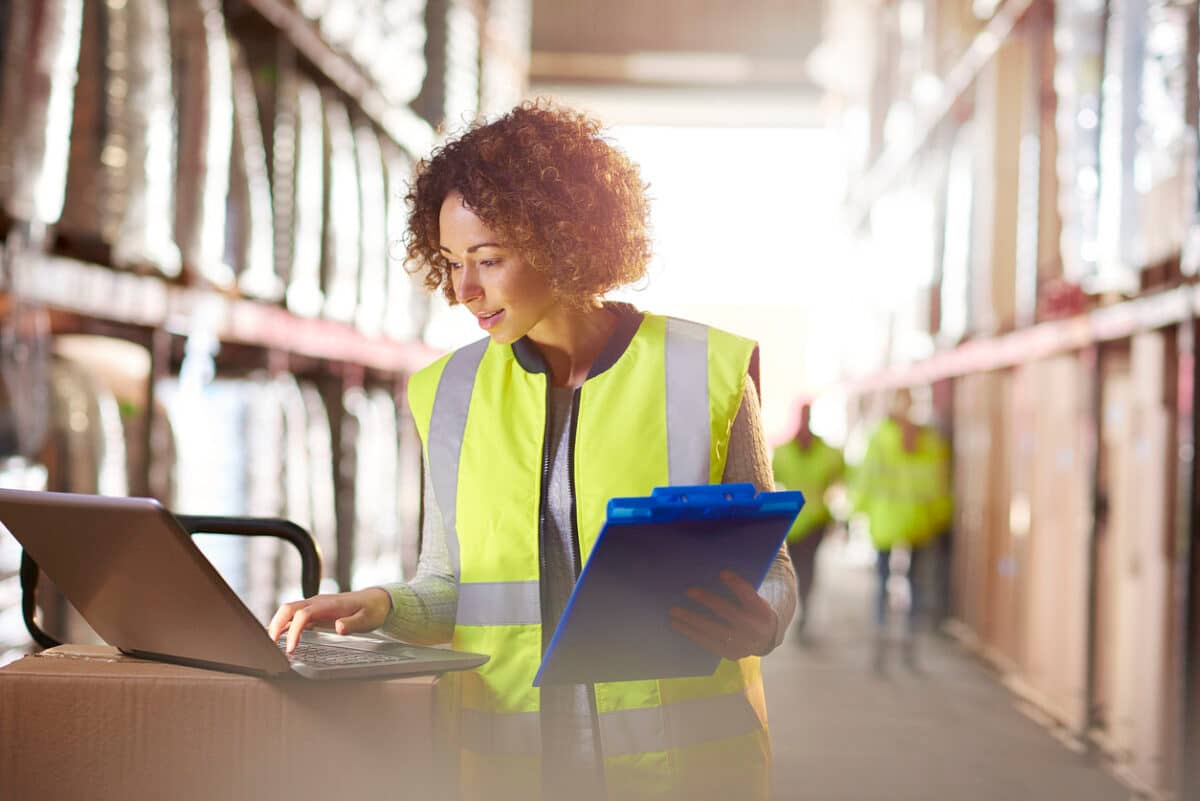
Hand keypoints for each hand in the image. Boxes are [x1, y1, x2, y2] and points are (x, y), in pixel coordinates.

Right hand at [267, 587, 391, 654]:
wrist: (376, 600)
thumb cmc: (371, 609)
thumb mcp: (367, 618)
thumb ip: (353, 623)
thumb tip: (338, 627)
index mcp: (328, 604)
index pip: (303, 614)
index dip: (294, 630)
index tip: (291, 648)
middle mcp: (318, 602)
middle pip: (289, 608)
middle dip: (277, 624)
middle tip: (271, 645)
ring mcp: (315, 606)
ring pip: (289, 611)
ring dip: (277, 624)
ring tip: (271, 644)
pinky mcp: (315, 612)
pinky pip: (294, 616)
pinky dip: (284, 625)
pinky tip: (280, 637)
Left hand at [669, 571, 778, 659]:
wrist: (766, 640)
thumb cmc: (753, 612)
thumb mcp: (755, 601)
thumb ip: (739, 592)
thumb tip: (711, 576)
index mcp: (761, 611)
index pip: (749, 596)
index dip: (737, 584)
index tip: (722, 573)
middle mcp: (754, 628)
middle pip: (729, 613)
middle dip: (708, 601)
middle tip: (688, 590)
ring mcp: (742, 644)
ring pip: (714, 631)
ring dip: (692, 620)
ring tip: (674, 611)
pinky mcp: (730, 653)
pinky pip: (708, 643)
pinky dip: (692, 633)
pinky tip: (678, 625)